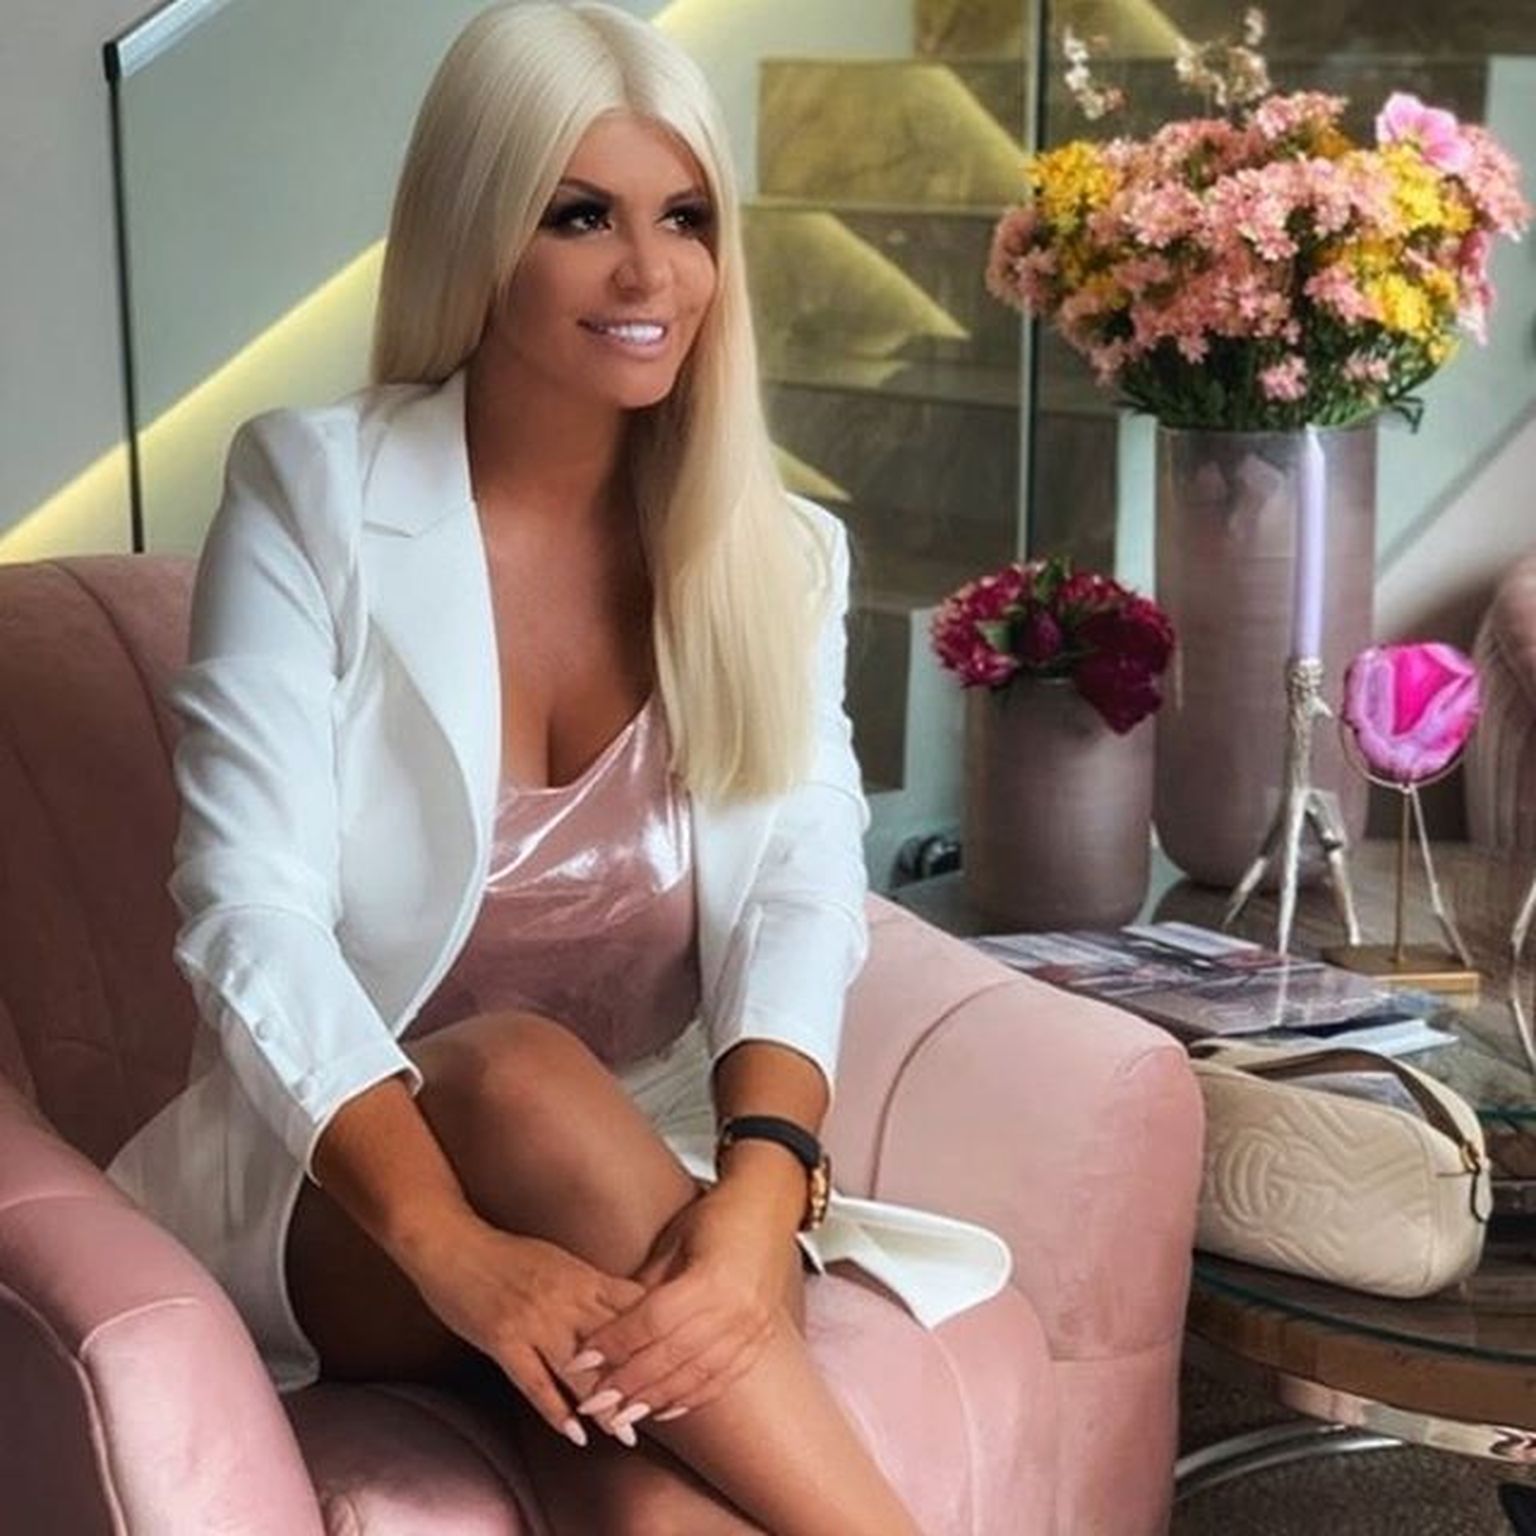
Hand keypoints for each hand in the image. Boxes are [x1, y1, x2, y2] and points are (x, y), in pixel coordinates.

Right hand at [397, 1213, 645, 1447]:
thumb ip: (590, 1286)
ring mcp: (533, 1321)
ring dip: (604, 1404)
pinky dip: (556, 1410)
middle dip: (638, 1378)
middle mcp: (564, 1298)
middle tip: (663, 1411)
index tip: (680, 1362)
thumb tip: (627, 1307)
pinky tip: (575, 1433)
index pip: (632, 1308)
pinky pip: (534, 1382)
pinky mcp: (503, 1340)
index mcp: (581, 1275)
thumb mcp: (558, 1261)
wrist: (449, 1242)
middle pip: (611, 1343)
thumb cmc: (505, 1254)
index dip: (658, 1336)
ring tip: (626, 1433)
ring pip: (578, 1370)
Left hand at [570, 1183, 801, 1431]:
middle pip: (671, 1355)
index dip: (614, 1343)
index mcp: (711, 1278)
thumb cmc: (715, 1217)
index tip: (580, 1359)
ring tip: (622, 1416)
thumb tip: (607, 1326)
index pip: (652, 1321)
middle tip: (593, 1402)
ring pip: (696, 1376)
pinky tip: (665, 1409)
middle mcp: (735, 1308)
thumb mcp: (674, 1242)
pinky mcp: (761, 1339)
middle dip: (627, 1383)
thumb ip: (645, 1287)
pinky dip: (691, 1397)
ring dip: (655, 1399)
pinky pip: (723, 1379)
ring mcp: (752, 1327)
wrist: (769, 1207)